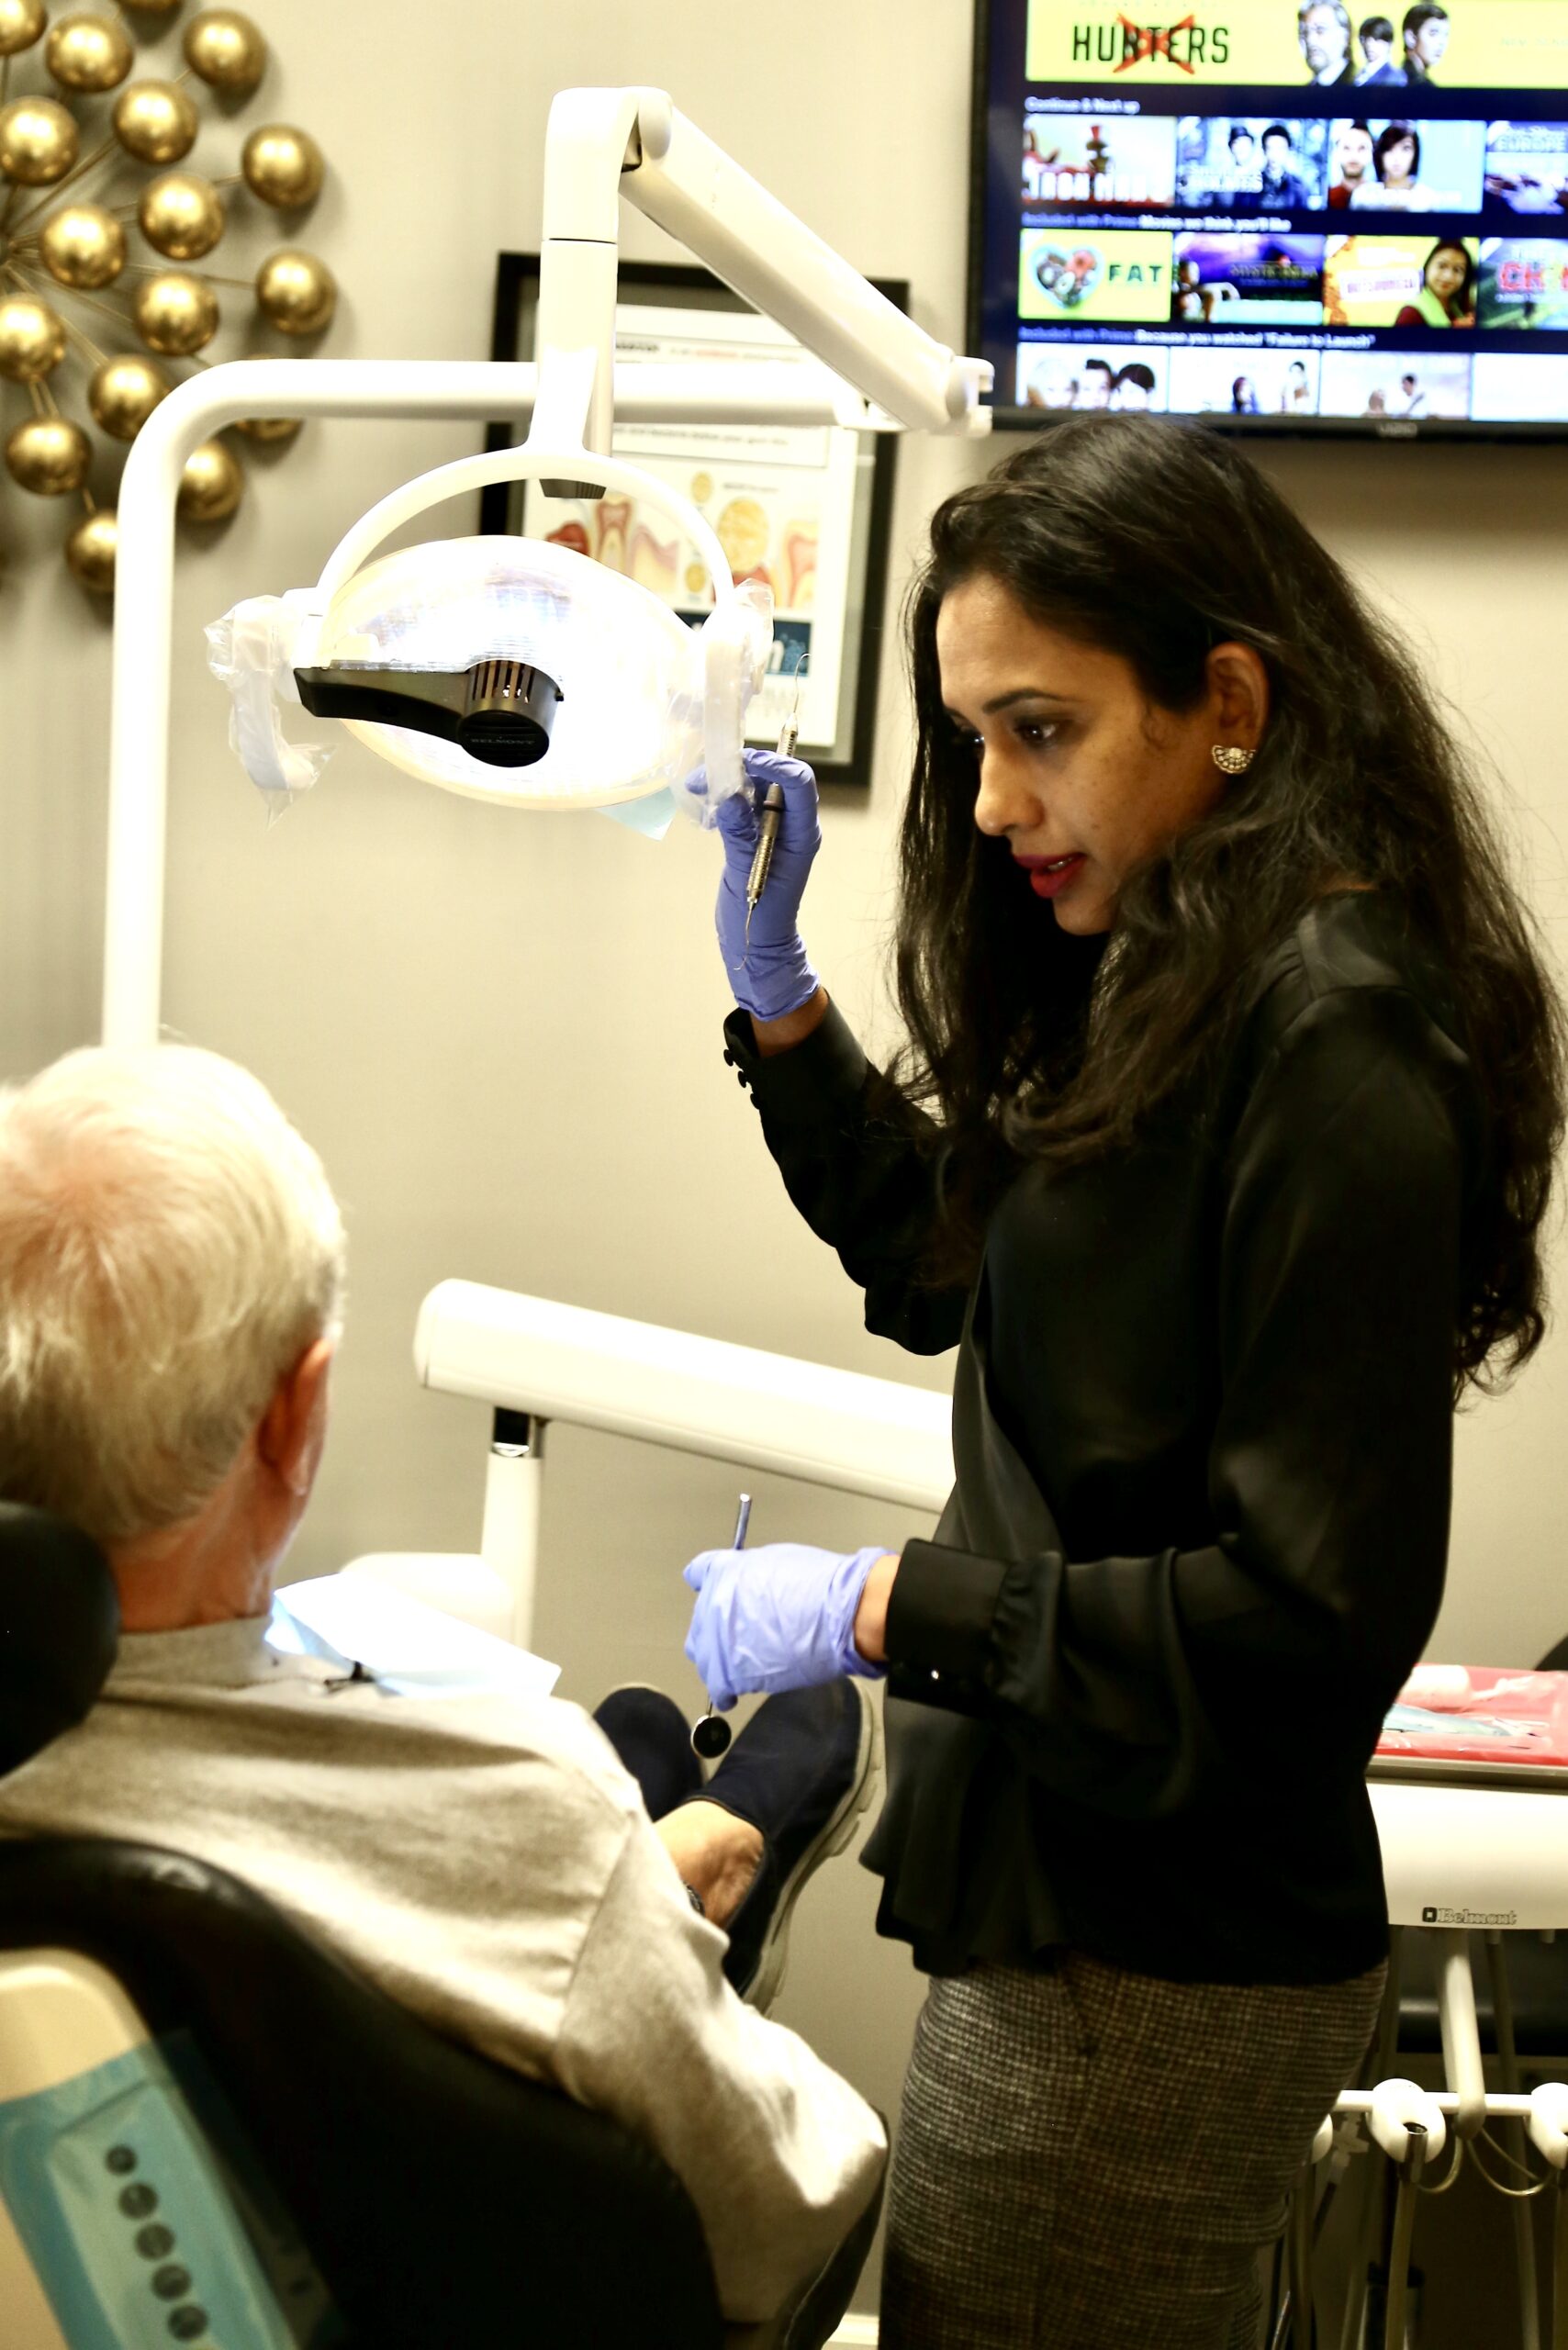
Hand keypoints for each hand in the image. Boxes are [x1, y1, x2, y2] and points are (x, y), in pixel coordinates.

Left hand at [683, 1540, 889, 1711]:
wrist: (835, 1616)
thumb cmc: (820, 1585)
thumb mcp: (779, 1560)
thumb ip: (753, 1576)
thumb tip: (754, 1590)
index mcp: (723, 1571)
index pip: (698, 1573)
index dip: (710, 1585)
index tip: (716, 1593)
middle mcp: (711, 1605)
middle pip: (700, 1622)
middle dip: (717, 1629)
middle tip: (742, 1635)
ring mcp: (716, 1641)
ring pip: (703, 1657)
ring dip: (719, 1660)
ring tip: (741, 1665)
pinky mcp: (728, 1674)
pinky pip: (718, 1688)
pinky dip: (726, 1693)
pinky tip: (735, 1694)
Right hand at [711, 749, 820, 1022]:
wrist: (757, 945)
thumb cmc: (759, 919)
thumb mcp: (746, 877)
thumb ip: (740, 836)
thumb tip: (729, 795)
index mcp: (803, 835)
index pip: (799, 783)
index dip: (774, 764)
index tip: (739, 761)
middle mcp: (794, 827)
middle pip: (777, 778)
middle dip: (744, 768)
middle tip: (705, 775)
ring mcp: (777, 830)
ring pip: (758, 789)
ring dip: (729, 783)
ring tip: (700, 792)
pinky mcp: (758, 836)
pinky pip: (745, 806)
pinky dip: (725, 801)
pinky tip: (706, 814)